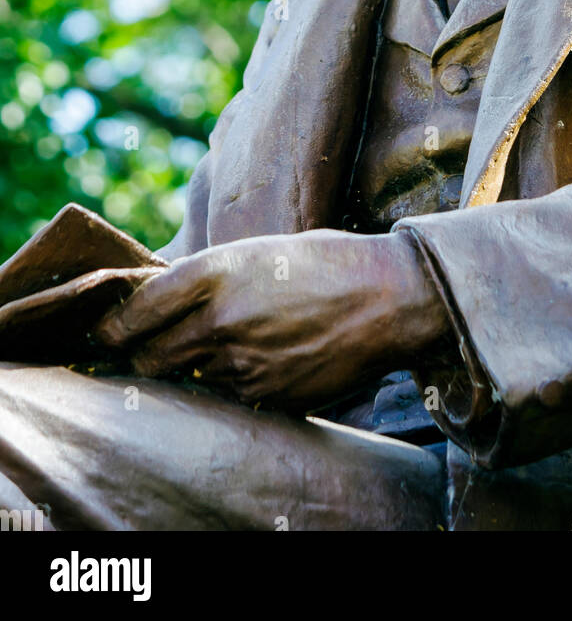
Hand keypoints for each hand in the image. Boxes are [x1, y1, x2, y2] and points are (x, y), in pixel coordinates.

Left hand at [95, 229, 449, 411]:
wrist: (390, 296)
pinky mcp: (268, 393)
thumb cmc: (327, 261)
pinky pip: (233, 394)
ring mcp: (243, 362)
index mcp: (213, 271)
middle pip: (151, 356)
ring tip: (237, 341)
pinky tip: (270, 355)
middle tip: (156, 346)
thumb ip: (209, 278)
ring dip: (199, 366)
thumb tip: (163, 301)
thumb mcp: (259, 251)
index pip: (135, 311)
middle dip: (147, 354)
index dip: (113, 326)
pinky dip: (238, 381)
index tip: (108, 332)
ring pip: (192, 377)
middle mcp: (220, 318)